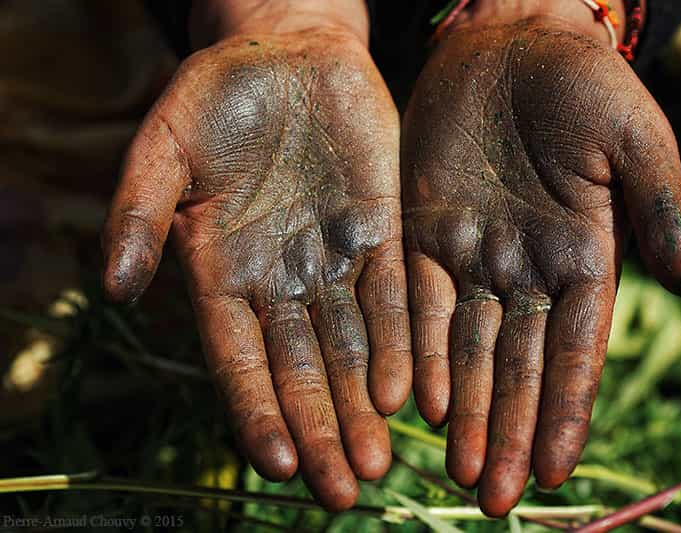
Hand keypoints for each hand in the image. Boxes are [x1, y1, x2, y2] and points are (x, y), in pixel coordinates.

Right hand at [102, 1, 410, 510]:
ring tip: (377, 464)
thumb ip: (139, 211)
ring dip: (365, 408)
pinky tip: (410, 394)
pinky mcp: (384, 232)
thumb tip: (116, 286)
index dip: (257, 411)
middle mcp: (282, 280)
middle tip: (343, 493)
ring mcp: (335, 259)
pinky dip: (403, 346)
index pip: (240, 360)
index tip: (277, 464)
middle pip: (303, 372)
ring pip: (352, 349)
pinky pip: (394, 298)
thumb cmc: (215, 97)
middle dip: (321, 432)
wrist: (288, 54)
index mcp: (223, 272)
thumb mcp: (164, 144)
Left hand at [402, 5, 680, 516]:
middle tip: (496, 498)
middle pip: (519, 367)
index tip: (557, 468)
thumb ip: (659, 207)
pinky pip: (421, 305)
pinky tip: (419, 402)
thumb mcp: (633, 136)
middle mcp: (527, 271)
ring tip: (459, 470)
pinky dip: (420, 354)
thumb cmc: (582, 82)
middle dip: (509, 431)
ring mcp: (474, 256)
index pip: (575, 351)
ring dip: (466, 410)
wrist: (510, 40)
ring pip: (469, 350)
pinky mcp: (423, 234)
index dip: (566, 410)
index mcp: (583, 256)